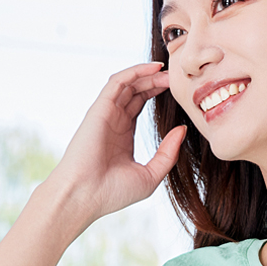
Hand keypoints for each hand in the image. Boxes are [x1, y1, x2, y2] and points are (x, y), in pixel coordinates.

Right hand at [48, 61, 187, 221]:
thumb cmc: (113, 192)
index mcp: (123, 134)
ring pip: (128, 83)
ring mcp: (106, 113)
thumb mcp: (150, 175)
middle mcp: (113, 120)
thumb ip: (168, 153)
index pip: (140, 103)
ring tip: (168, 72)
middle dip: (155, 81)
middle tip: (176, 77)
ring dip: (147, 74)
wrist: (84, 196)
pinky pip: (118, 82)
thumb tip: (181, 130)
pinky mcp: (100, 109)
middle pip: (135, 90)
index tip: (177, 89)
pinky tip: (154, 69)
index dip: (157, 92)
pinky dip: (135, 71)